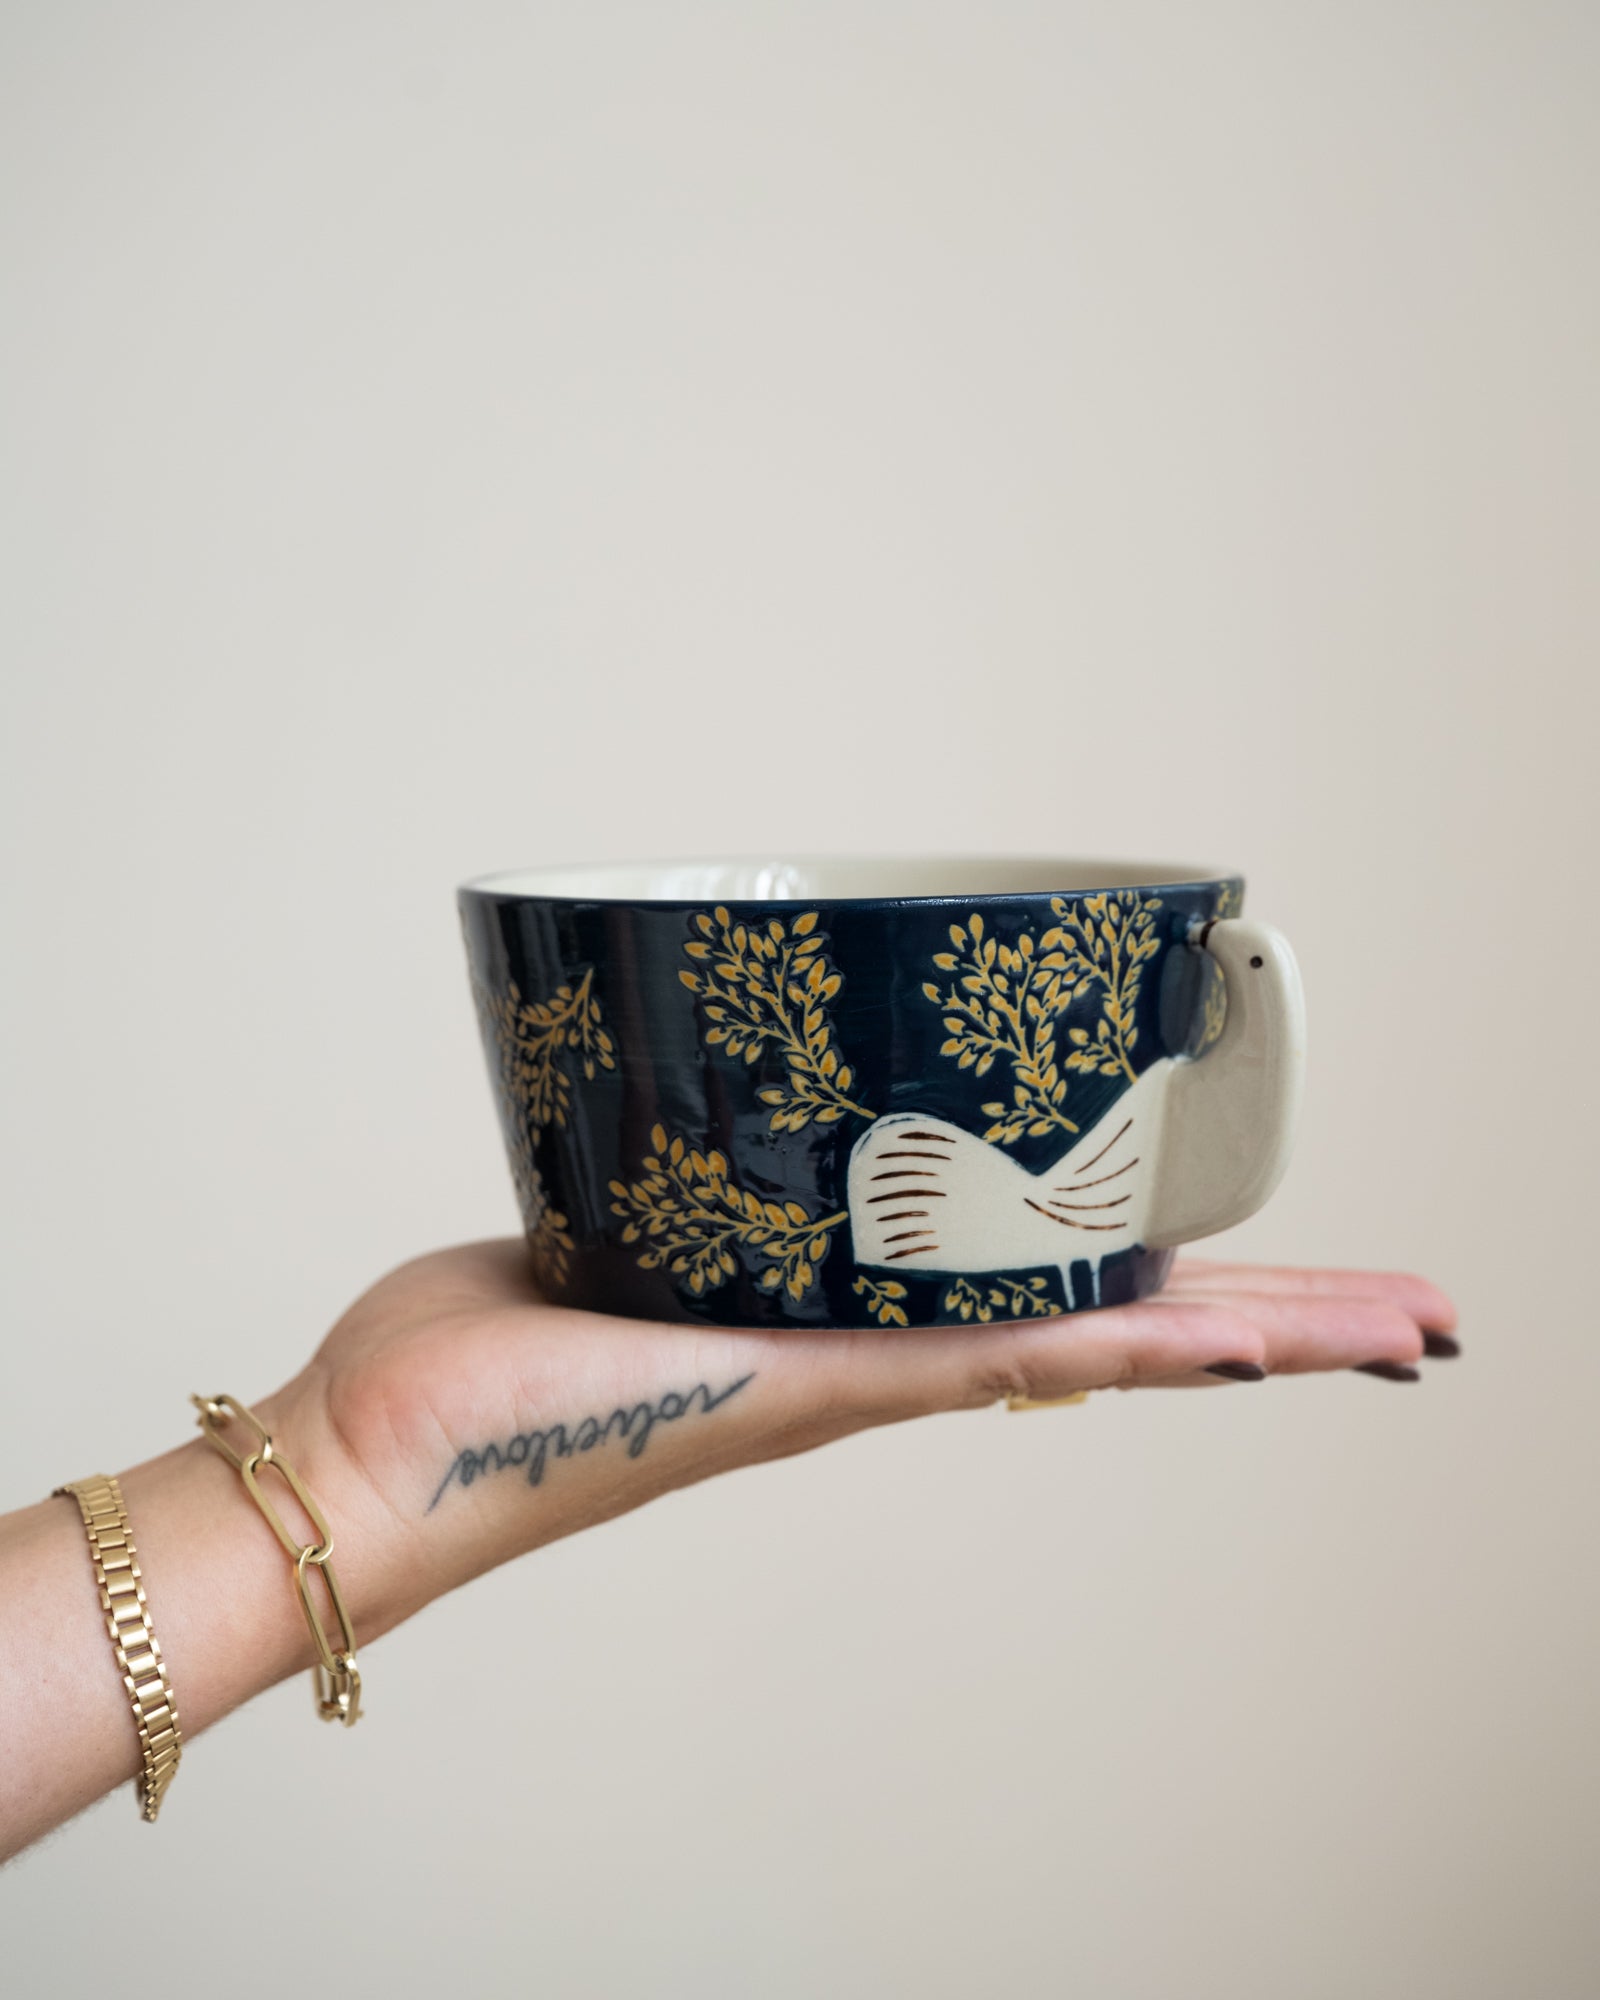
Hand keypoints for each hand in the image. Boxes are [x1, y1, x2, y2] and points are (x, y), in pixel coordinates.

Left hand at [263, 1243, 1458, 1644]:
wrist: (381, 1462)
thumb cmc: (470, 1363)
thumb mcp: (607, 1232)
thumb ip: (667, 1184)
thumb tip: (677, 1115)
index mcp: (842, 1329)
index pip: (1040, 1305)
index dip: (1164, 1288)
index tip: (1266, 1273)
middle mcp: (877, 1368)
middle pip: (1113, 1338)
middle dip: (1267, 1321)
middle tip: (1410, 1313)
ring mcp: (862, 1386)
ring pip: (1094, 1351)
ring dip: (1247, 1335)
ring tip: (1388, 1326)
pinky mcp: (814, 1388)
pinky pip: (1001, 1364)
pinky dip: (1127, 1350)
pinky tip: (1234, 1341)